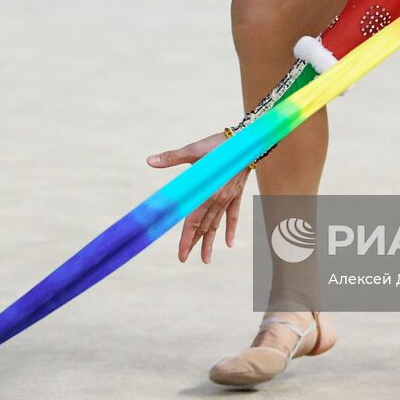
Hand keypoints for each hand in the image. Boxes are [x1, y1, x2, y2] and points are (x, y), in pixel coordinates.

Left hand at [147, 131, 253, 263]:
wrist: (249, 139)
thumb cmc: (219, 144)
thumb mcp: (194, 150)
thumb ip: (172, 157)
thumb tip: (150, 161)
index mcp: (208, 192)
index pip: (194, 222)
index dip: (187, 240)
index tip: (182, 256)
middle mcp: (219, 199)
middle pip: (205, 226)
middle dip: (194, 244)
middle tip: (186, 259)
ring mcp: (229, 198)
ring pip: (217, 224)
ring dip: (210, 241)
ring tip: (205, 259)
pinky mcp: (236, 193)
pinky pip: (234, 215)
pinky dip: (230, 229)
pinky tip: (229, 243)